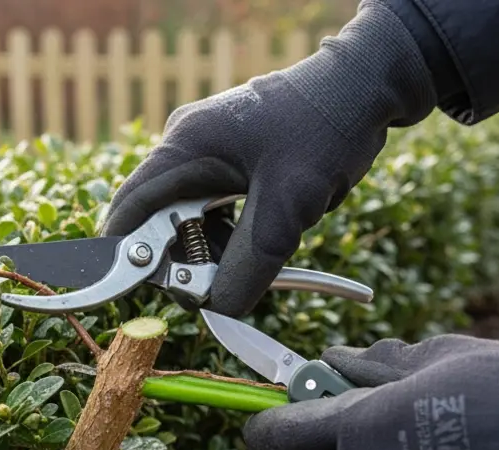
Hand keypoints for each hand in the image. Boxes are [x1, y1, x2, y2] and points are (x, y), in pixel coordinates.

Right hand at [99, 0, 436, 316]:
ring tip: (258, 256)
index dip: (131, 257)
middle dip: (186, 259)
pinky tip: (265, 239)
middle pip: (159, 221)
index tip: (159, 292)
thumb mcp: (287, 210)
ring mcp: (207, 152)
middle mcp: (186, 147)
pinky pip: (215, 212)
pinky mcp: (230, 161)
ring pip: (190, 222)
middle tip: (220, 286)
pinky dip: (233, 236)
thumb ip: (248, 265)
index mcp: (184, 146)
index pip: (130, 209)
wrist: (369, 88)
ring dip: (215, 250)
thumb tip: (218, 312)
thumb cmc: (326, 131)